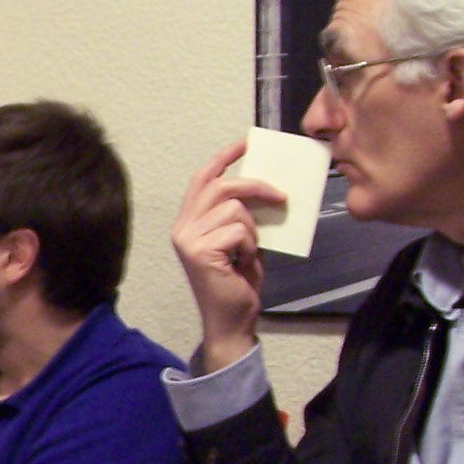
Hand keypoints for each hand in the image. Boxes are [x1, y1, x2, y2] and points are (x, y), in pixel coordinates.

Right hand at [171, 141, 281, 372]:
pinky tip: (244, 263)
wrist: (231, 320)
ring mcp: (188, 239)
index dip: (224, 157)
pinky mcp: (201, 252)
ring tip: (249, 251)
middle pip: (221, 186)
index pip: (203, 178)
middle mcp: (181, 227)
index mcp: (187, 221)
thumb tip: (265, 188)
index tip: (246, 142)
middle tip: (281, 196)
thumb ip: (241, 215)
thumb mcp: (241, 241)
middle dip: (255, 186)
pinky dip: (250, 245)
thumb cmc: (237, 283)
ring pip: (235, 209)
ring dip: (253, 229)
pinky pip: (239, 231)